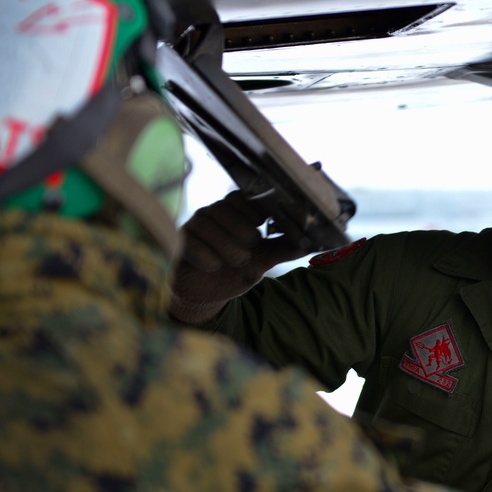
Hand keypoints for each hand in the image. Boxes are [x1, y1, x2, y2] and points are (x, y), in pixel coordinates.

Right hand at [169, 190, 304, 323]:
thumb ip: (284, 248)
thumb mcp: (263, 261)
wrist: (204, 294)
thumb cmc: (233, 270)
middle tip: (252, 245)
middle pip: (227, 207)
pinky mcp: (177, 243)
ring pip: (208, 223)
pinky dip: (205, 255)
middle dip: (243, 228)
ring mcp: (193, 226)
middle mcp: (213, 213)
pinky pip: (189, 242)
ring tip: (238, 261)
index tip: (269, 218)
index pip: (247, 196)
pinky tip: (214, 266)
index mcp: (236, 212)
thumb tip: (314, 240)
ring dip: (227, 245)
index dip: (259, 204)